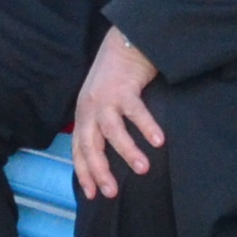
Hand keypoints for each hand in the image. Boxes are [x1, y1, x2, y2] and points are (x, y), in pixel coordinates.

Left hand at [67, 27, 164, 200]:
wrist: (124, 42)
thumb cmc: (116, 76)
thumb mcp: (100, 101)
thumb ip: (100, 124)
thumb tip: (110, 155)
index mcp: (83, 114)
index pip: (78, 150)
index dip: (83, 173)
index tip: (91, 194)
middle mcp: (89, 108)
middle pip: (90, 145)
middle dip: (99, 171)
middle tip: (112, 192)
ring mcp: (105, 98)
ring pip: (112, 131)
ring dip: (127, 152)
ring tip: (143, 169)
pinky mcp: (123, 87)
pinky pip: (136, 112)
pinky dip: (147, 127)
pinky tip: (158, 141)